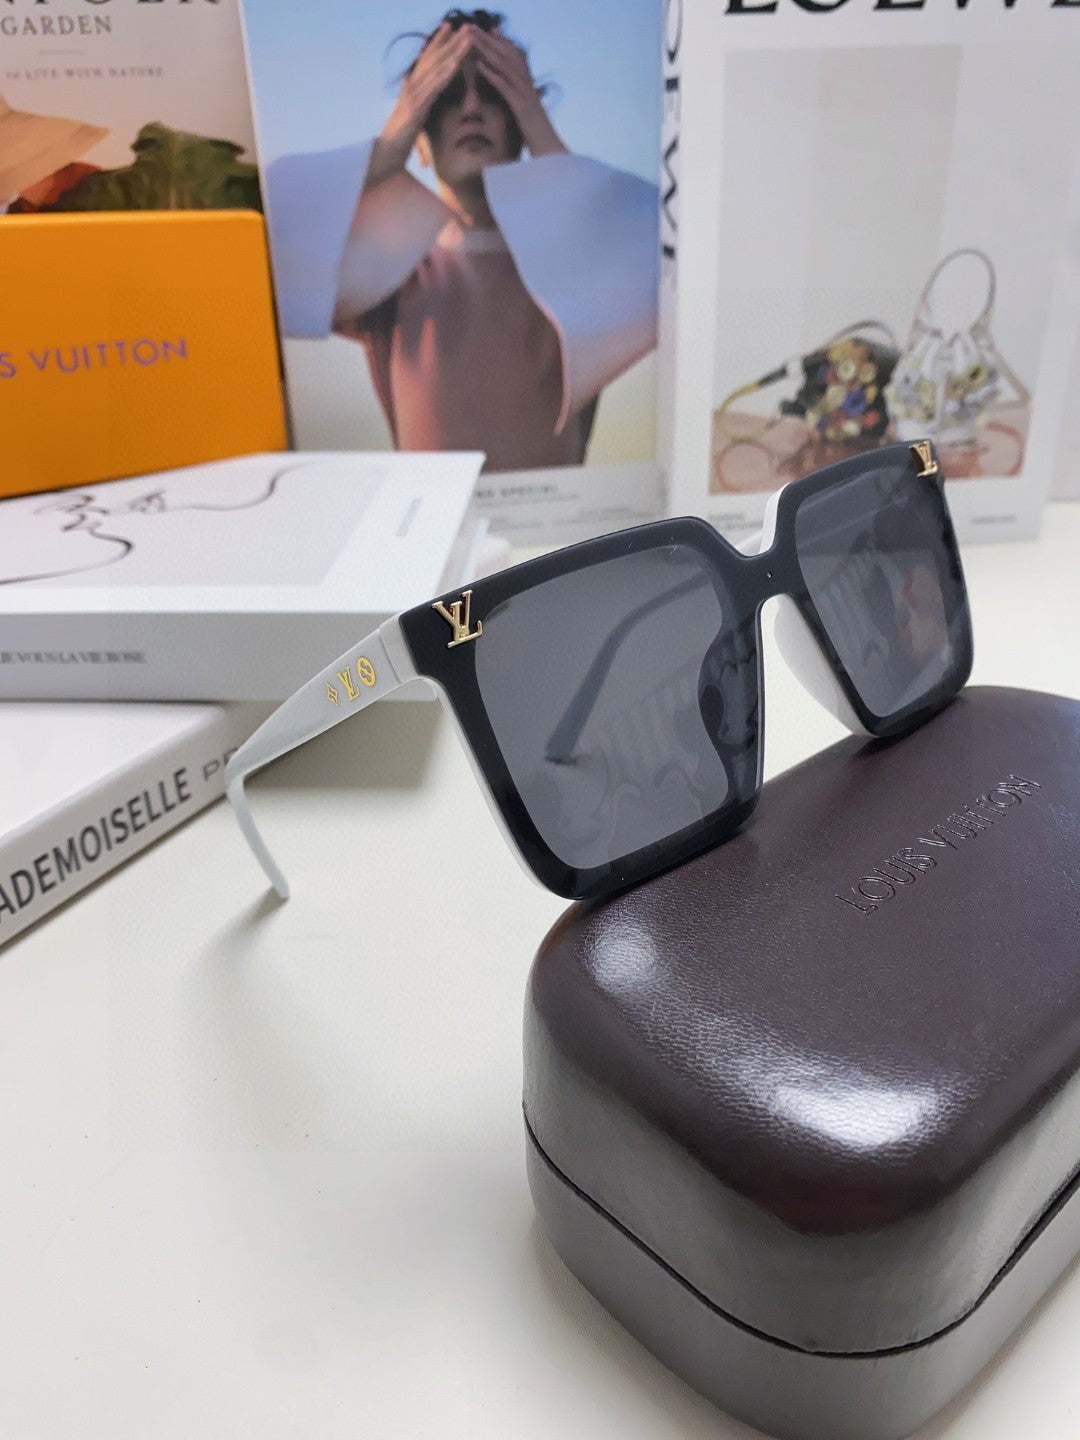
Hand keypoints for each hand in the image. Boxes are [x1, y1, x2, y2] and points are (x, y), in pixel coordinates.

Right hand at [379, 22, 473, 164]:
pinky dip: (446, 73)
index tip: (450, 27)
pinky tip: (457, 63)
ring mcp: (413, 95)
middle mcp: (412, 86)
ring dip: (454, 51)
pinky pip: (434, 87)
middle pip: (434, 58)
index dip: (438, 42)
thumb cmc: (397, 140)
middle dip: (451, 40)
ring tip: (469, 38)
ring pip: (437, 68)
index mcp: (411, 88)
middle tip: (466, 24)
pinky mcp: (416, 108)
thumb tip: (408, 83)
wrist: (384, 156)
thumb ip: (412, 99)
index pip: (426, 60)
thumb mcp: (408, 116)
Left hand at [470, 26, 566, 157]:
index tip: (489, 29)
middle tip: (471, 25)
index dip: (502, 42)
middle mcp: (528, 86)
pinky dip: (491, 74)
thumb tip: (515, 104)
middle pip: (507, 55)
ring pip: (504, 66)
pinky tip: (478, 64)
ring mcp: (525, 95)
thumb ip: (521, 106)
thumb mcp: (528, 119)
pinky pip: (504, 86)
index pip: (515, 58)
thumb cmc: (539, 140)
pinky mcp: (521, 107)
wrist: (551, 154)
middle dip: (489, 39)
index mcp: (529, 88)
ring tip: (470, 37)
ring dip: (486, 49)